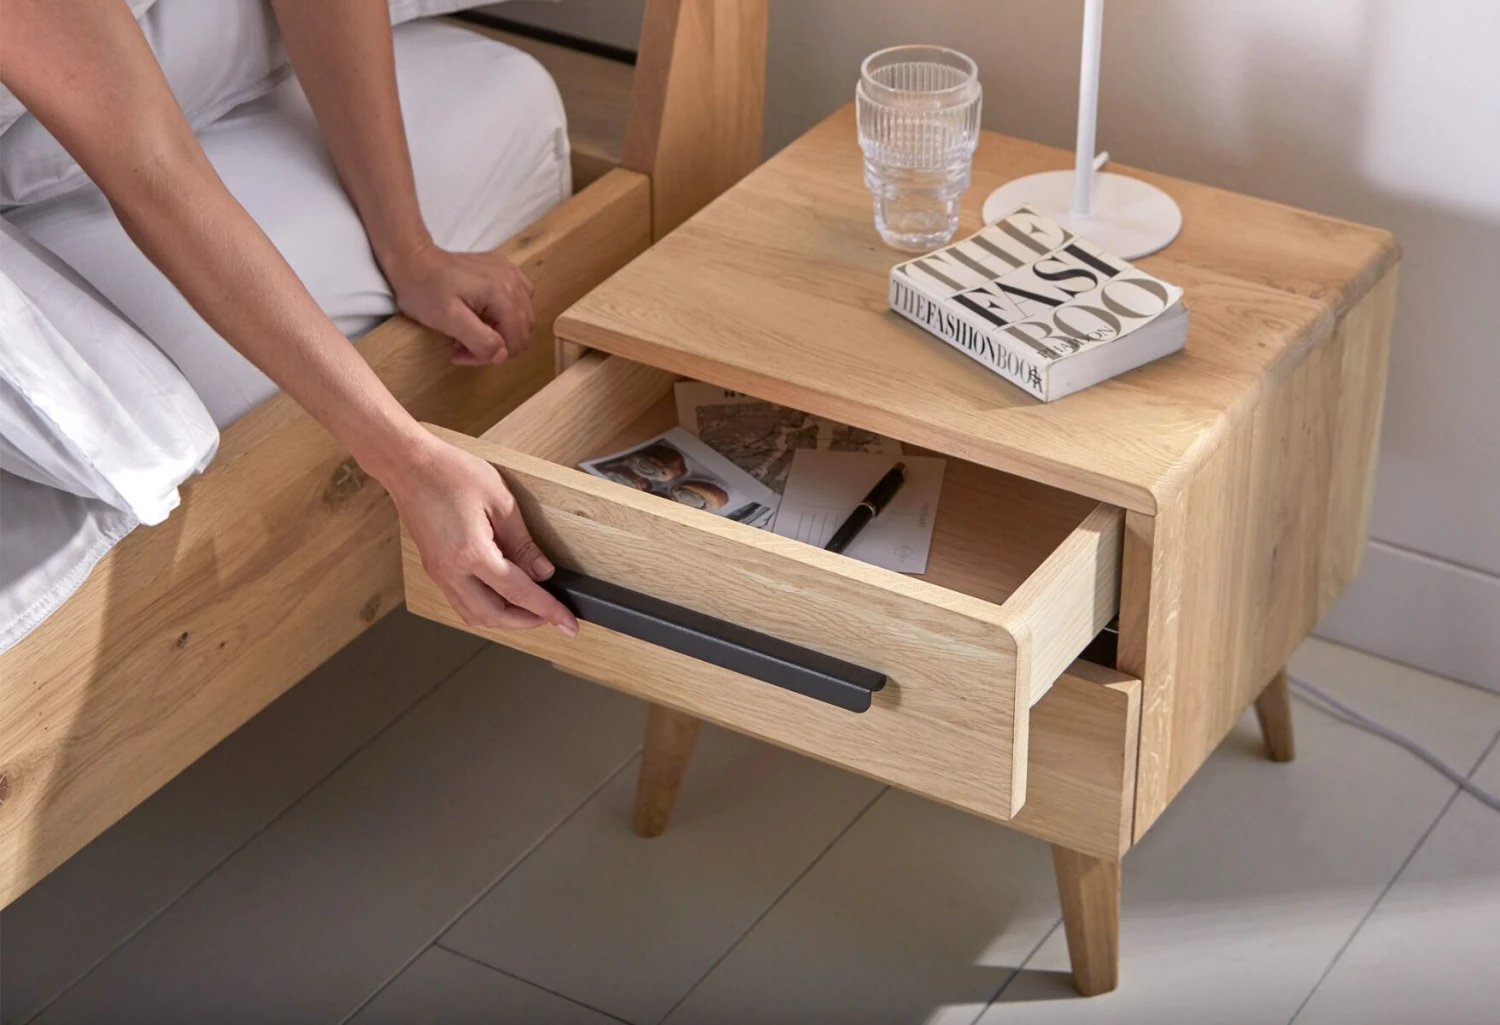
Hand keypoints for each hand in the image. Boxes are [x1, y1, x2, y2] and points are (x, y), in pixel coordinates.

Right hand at [380, 432, 577, 635]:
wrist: (409, 465)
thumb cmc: (451, 473)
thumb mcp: (501, 502)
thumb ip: (523, 543)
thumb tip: (542, 572)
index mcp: (472, 553)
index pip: (519, 593)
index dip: (548, 610)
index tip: (568, 622)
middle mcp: (451, 571)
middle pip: (493, 616)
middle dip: (526, 622)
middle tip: (551, 616)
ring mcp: (439, 572)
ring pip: (473, 615)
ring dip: (504, 619)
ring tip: (529, 608)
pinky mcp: (434, 568)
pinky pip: (461, 602)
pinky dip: (484, 608)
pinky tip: (500, 596)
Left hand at [384, 242, 535, 366]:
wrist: (414, 259)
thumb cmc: (426, 290)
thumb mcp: (448, 321)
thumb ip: (480, 341)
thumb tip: (502, 355)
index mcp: (504, 296)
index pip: (515, 342)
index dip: (490, 355)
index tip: (460, 352)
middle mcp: (515, 282)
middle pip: (523, 331)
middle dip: (496, 344)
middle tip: (463, 344)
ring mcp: (512, 272)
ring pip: (524, 317)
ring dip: (502, 330)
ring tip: (473, 328)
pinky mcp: (504, 267)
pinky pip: (520, 298)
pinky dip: (506, 312)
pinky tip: (484, 312)